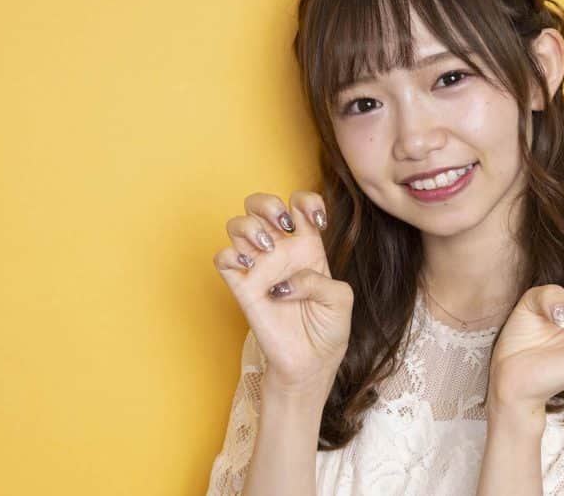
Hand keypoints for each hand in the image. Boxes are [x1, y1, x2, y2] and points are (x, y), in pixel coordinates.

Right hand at [213, 191, 352, 396]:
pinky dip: (231, 254)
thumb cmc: (328, 328)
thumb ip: (319, 281)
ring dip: (252, 227)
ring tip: (269, 248)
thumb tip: (285, 282)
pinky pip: (223, 258)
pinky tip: (251, 266)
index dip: (307, 201)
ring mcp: (259, 267)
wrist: (311, 361)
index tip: (318, 222)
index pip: (300, 204)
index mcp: (307, 246)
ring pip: (237, 224)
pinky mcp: (242, 287)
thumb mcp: (340, 299)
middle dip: (268, 203)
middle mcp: (281, 251)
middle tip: (284, 224)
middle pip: (260, 204)